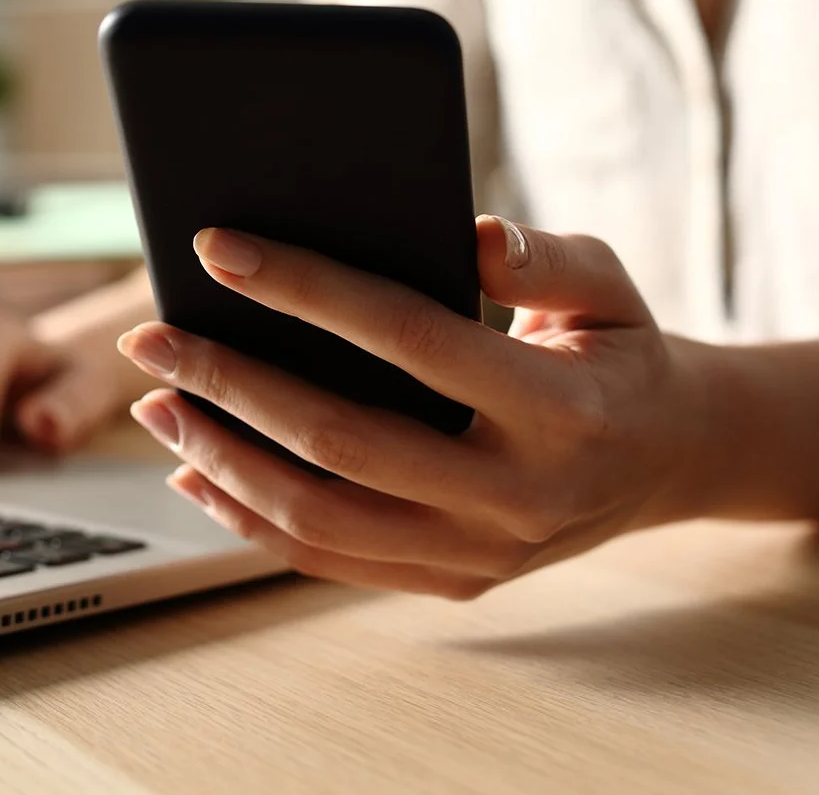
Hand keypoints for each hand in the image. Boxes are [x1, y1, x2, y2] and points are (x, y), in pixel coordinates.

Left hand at [117, 218, 713, 597]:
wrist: (667, 460)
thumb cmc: (618, 353)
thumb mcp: (610, 286)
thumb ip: (543, 258)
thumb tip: (464, 236)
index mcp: (560, 408)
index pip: (410, 338)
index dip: (306, 290)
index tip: (218, 249)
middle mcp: (517, 495)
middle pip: (340, 440)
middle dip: (229, 382)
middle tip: (151, 335)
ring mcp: (481, 553)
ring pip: (321, 516)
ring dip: (221, 459)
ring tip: (156, 403)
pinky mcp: (453, 581)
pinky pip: (330, 560)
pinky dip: (250, 519)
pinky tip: (196, 471)